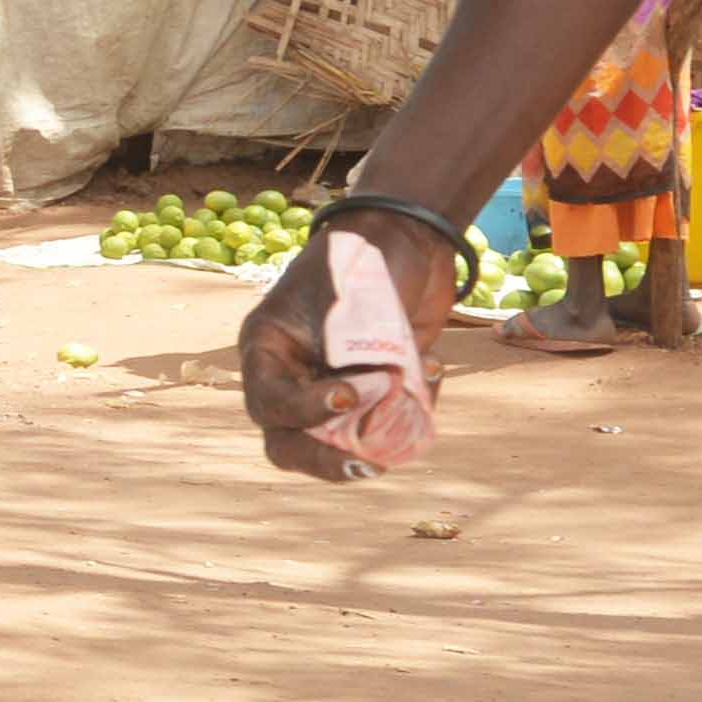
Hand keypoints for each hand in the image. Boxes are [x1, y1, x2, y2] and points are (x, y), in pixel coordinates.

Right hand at [239, 215, 453, 482]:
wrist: (409, 235)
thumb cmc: (363, 259)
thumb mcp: (344, 306)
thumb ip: (348, 359)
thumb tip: (365, 410)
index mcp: (267, 349)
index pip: (270, 403)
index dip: (306, 411)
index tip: (352, 395)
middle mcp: (292, 375)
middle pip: (290, 442)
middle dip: (328, 460)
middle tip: (367, 466)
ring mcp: (330, 386)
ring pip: (338, 442)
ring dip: (379, 435)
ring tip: (415, 402)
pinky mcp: (372, 391)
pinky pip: (385, 423)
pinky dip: (413, 410)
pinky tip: (434, 366)